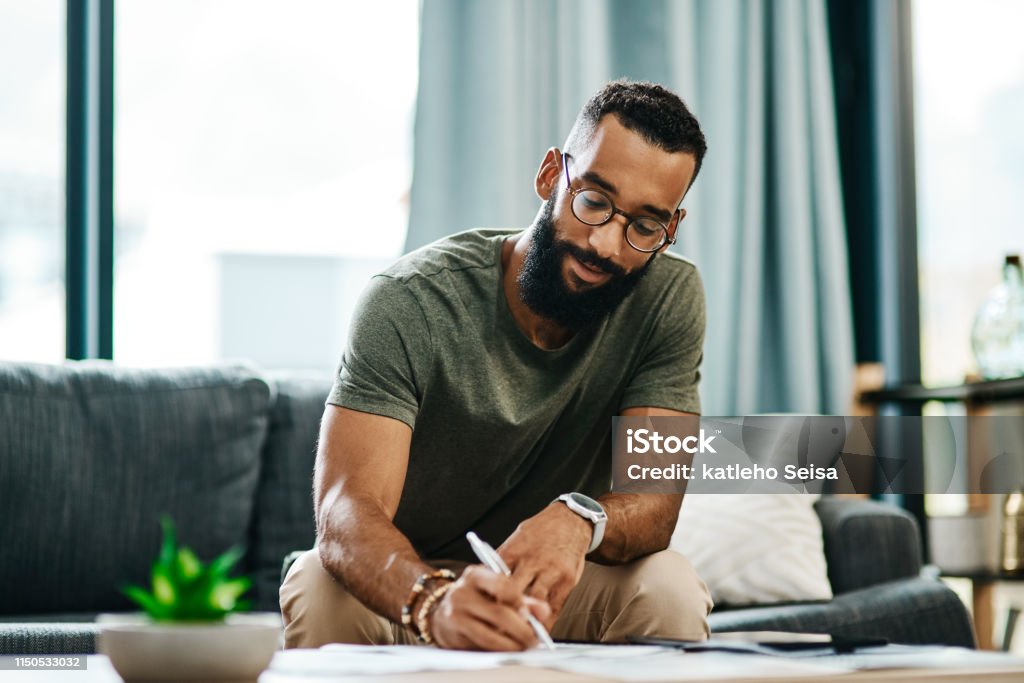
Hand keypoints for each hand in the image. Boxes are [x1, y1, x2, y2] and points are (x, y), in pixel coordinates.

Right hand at [429, 565, 550, 650]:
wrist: (442, 612)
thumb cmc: (476, 599)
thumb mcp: (495, 591)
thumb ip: (522, 600)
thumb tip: (544, 611)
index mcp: (475, 575)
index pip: (502, 585)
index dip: (520, 602)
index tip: (531, 617)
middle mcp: (461, 592)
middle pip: (499, 614)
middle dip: (522, 630)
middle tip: (534, 639)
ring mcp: (454, 615)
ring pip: (490, 635)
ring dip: (511, 645)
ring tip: (523, 647)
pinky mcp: (452, 636)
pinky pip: (480, 647)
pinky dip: (497, 651)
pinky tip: (506, 650)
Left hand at [496, 503, 591, 627]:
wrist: (571, 520)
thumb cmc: (540, 532)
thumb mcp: (517, 539)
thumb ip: (503, 561)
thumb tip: (485, 583)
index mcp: (514, 550)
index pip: (494, 578)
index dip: (486, 597)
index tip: (481, 612)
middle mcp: (532, 561)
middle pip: (512, 592)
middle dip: (503, 611)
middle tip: (496, 628)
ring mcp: (551, 571)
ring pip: (534, 602)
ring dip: (525, 620)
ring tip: (516, 634)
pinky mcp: (567, 580)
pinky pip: (555, 607)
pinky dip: (545, 622)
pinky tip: (539, 631)